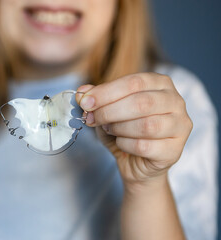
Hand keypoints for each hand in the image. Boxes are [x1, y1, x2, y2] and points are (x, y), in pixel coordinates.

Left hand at [77, 73, 192, 185]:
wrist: (136, 163)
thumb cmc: (124, 131)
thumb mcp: (106, 110)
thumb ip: (95, 99)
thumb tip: (82, 92)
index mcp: (160, 83)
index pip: (133, 82)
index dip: (106, 92)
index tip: (85, 102)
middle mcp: (176, 101)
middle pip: (141, 103)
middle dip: (109, 112)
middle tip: (92, 119)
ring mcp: (180, 126)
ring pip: (146, 125)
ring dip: (118, 128)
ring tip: (109, 130)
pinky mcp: (175, 150)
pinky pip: (145, 146)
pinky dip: (125, 145)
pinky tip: (121, 143)